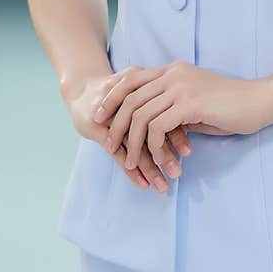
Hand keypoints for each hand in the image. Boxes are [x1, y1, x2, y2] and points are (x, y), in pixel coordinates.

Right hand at [66, 68, 192, 192]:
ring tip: (163, 185)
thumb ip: (161, 101)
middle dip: (165, 153)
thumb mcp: (140, 86)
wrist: (81, 87)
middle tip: (178, 173)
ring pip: (134, 145)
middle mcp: (126, 102)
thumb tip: (190, 123)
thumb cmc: (118, 91)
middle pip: (149, 131)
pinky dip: (131, 170)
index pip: (161, 115)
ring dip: (149, 167)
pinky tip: (143, 184)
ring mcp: (111, 115)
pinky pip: (117, 153)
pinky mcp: (97, 128)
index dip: (176, 133)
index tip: (189, 151)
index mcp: (140, 89)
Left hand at [93, 61, 264, 171]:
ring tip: (130, 161)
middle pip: (129, 96)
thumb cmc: (232, 106)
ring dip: (132, 141)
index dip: (112, 98)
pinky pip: (158, 127)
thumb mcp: (197, 103)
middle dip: (114, 122)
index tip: (101, 117)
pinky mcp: (190, 104)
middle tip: (108, 144)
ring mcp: (181, 87)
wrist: (260, 101)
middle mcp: (173, 74)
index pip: (130, 79)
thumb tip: (157, 126)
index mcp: (172, 71)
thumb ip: (175, 108)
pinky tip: (159, 159)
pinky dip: (154, 146)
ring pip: (141, 114)